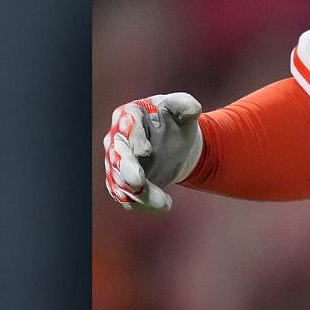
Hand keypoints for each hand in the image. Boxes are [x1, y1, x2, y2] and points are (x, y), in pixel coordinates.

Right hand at [102, 94, 204, 212]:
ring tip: (164, 202)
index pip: (127, 126)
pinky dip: (144, 204)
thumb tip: (193, 109)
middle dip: (127, 170)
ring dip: (139, 194)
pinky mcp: (122, 183)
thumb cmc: (175, 121)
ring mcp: (117, 163)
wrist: (175, 144)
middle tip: (139, 182)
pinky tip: (164, 205)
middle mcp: (117, 139)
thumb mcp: (184, 110)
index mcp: (129, 115)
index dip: (135, 139)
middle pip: (116, 156)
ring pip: (120, 182)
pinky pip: (127, 198)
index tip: (146, 151)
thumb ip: (186, 105)